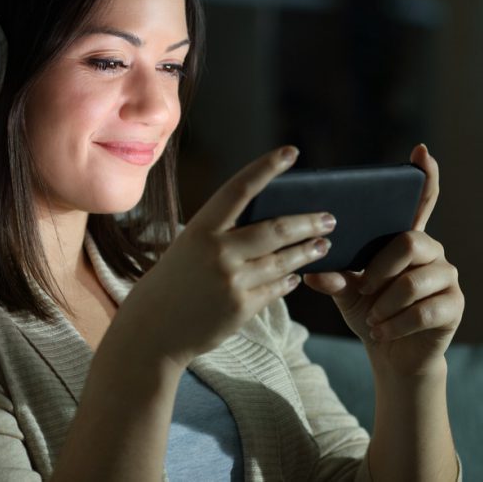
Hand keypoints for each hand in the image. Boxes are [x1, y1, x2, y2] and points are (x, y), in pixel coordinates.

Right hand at [114, 146, 333, 370]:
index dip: (266, 168)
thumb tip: (273, 221)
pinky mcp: (241, 308)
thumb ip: (225, 232)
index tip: (290, 152)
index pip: (240, 189)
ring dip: (308, 251)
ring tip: (324, 245)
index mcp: (201, 228)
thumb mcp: (190, 246)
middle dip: (309, 222)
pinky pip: (276, 288)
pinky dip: (289, 280)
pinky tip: (297, 275)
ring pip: (283, 261)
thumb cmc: (174, 281)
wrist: (152, 329)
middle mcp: (218, 251)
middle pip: (277, 229)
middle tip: (330, 218)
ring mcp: (231, 281)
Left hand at [304, 145, 463, 376]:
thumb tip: (312, 268)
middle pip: (409, 241)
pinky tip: (381, 332)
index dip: (424, 176)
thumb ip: (334, 276)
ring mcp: (447, 277)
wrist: (394, 356)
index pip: (421, 201)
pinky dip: (396, 324)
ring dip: (384, 304)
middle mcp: (432, 251)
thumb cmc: (371, 314)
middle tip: (364, 288)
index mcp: (407, 239)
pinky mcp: (454, 305)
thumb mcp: (347, 293)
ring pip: (413, 281)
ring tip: (372, 319)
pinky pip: (424, 310)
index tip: (421, 151)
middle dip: (380, 268)